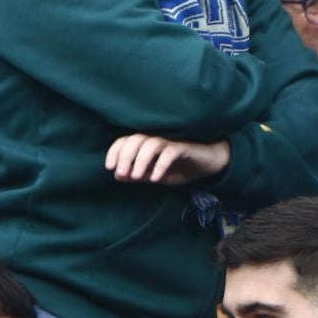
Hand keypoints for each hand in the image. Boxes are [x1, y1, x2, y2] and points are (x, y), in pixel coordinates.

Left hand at [105, 134, 230, 184]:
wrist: (207, 165)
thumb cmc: (178, 167)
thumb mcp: (154, 174)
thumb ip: (137, 174)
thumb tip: (118, 174)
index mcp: (146, 144)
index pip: (125, 140)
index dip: (115, 151)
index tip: (110, 167)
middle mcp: (157, 139)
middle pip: (136, 139)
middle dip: (126, 156)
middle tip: (123, 173)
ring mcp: (171, 142)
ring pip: (151, 143)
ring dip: (141, 160)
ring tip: (138, 177)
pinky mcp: (184, 148)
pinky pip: (170, 152)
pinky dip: (160, 165)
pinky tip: (156, 178)